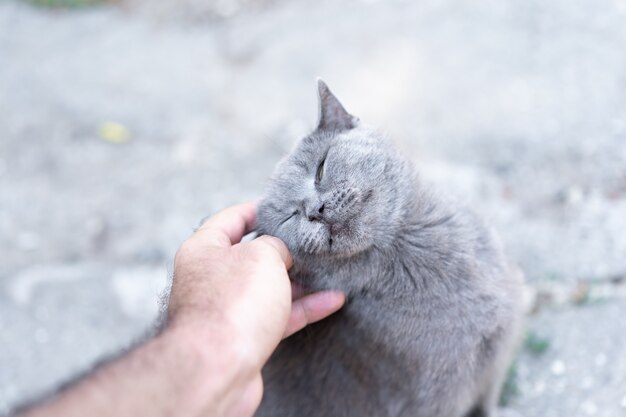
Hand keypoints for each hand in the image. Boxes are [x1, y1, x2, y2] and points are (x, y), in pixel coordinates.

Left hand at [167, 202, 345, 415]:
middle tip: (312, 241)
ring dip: (300, 282)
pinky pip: (278, 316)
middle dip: (284, 249)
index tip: (283, 208)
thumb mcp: (262, 256)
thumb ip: (275, 245)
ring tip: (330, 271)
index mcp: (204, 249)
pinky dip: (304, 308)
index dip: (258, 210)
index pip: (231, 219)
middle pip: (252, 256)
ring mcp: (228, 309)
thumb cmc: (233, 303)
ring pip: (269, 288)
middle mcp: (211, 278)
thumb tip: (282, 253)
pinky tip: (333, 299)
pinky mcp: (244, 337)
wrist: (217, 368)